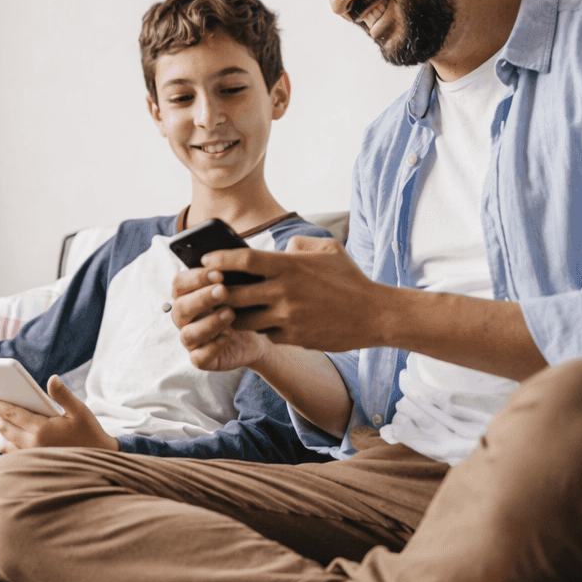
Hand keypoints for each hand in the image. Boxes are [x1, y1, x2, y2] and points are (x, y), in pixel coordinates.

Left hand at [0, 376, 117, 452]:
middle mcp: (33, 444)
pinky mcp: (34, 462)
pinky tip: (6, 434)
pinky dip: (6, 443)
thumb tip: (52, 378)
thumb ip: (62, 394)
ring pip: (5, 442)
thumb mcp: (79, 410)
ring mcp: (32, 455)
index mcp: (42, 429)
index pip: (11, 414)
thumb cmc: (89, 432)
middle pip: (4, 428)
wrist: (98, 457)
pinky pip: (12, 453)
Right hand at [171, 266, 272, 371]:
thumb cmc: (243, 302)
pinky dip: (213, 347)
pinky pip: (199, 358)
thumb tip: (227, 264)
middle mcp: (184, 318)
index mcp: (187, 295)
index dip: (195, 278)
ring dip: (209, 323)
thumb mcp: (238, 286)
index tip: (218, 273)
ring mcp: (191, 340)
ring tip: (230, 313)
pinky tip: (228, 335)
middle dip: (202, 298)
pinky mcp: (201, 359)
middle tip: (224, 290)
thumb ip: (228, 276)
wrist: (260, 330)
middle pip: (180, 308)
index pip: (179, 283)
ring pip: (188, 334)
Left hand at [197, 235, 385, 352]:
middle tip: (210, 292)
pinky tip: (263, 324)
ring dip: (235, 317)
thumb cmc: (350, 279)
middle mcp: (285, 291)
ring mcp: (288, 317)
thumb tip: (281, 249)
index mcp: (290, 266)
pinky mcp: (295, 337)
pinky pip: (267, 334)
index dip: (220, 260)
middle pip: (235, 294)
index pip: (244, 260)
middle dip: (218, 294)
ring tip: (230, 311)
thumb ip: (300, 244)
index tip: (206, 261)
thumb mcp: (328, 249)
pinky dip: (262, 330)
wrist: (374, 314)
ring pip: (245, 320)